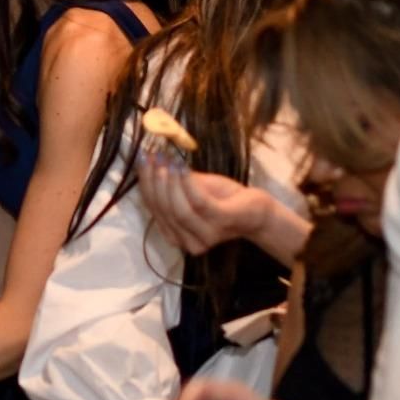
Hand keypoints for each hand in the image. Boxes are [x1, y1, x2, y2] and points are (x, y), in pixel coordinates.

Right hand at [137, 155, 274, 256]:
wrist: (257, 211)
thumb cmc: (223, 199)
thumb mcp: (193, 190)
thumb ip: (172, 184)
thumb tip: (149, 161)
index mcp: (175, 236)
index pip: (153, 210)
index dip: (145, 184)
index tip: (142, 160)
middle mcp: (187, 242)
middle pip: (163, 211)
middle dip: (155, 182)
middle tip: (154, 157)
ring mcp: (206, 235)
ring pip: (178, 211)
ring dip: (170, 183)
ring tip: (167, 160)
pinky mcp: (222, 222)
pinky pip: (199, 204)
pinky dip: (188, 185)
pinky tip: (182, 168)